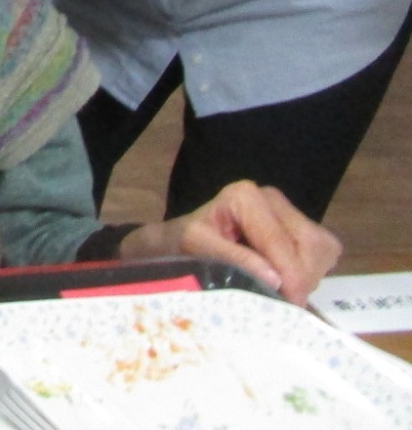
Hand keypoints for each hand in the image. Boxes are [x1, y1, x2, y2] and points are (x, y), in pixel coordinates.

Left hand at [120, 182, 341, 305]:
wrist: (180, 239)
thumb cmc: (184, 243)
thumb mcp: (197, 249)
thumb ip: (234, 259)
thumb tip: (275, 278)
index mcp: (246, 197)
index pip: (282, 243)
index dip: (291, 278)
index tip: (289, 305)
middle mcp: (271, 198)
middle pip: (310, 245)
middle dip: (301, 279)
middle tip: (283, 302)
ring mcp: (288, 210)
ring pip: (322, 249)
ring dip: (308, 277)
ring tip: (281, 291)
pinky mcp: (300, 226)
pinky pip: (324, 253)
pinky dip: (312, 272)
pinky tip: (287, 280)